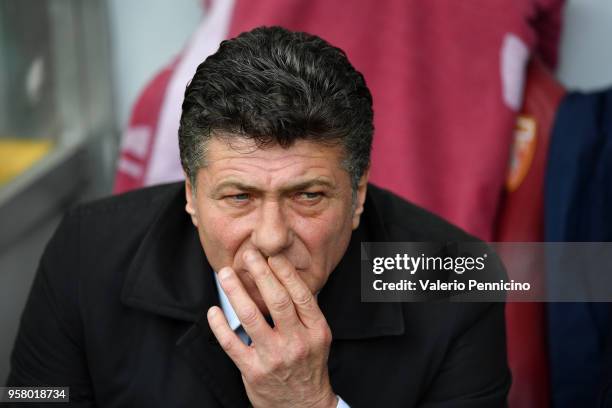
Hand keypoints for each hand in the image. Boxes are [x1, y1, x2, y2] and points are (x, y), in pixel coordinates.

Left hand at [207, 249, 336, 407]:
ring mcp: (274, 357)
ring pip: (252, 317)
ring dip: (236, 292)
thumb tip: (287, 276)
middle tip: (248, 254)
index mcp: (316, 331)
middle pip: (277, 300)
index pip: (300, 295)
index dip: (285, 272)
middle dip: (260, 273)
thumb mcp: (318, 338)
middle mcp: (297, 342)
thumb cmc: (308, 366)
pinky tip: (213, 311)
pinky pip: (232, 343)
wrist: (304, 406)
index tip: (271, 255)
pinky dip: (220, 325)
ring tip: (226, 274)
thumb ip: (305, 311)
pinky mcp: (254, 371)